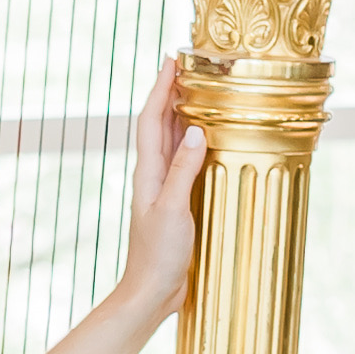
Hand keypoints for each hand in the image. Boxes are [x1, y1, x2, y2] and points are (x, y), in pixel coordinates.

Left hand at [122, 55, 205, 320]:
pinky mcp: (176, 202)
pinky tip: (207, 139)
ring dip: (182, 113)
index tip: (171, 60)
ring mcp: (163, 188)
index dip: (160, 89)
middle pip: (160, 124)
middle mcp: (153, 175)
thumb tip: (195, 130)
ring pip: (171, 141)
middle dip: (172, 92)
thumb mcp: (172, 210)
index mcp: (148, 173)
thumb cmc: (157, 256)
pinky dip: (193, 142)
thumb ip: (183, 170)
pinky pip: (184, 161)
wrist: (150, 293)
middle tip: (188, 65)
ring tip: (198, 89)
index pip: (151, 120)